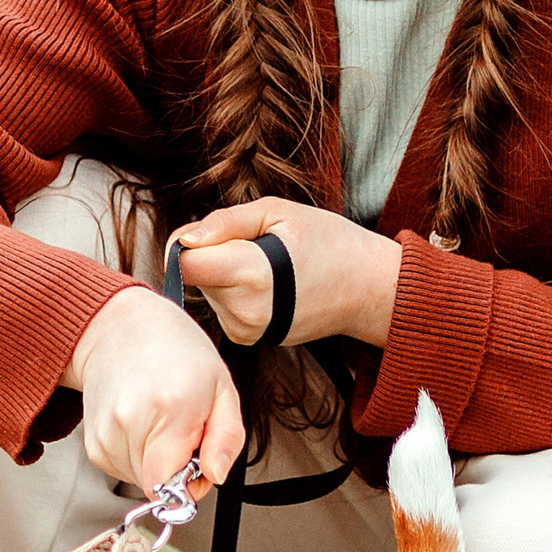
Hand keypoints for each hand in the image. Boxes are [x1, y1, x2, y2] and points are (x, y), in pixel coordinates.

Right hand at [63, 287, 243, 495]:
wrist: (119, 328)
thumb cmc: (175, 352)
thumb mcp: (222, 387)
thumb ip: (227, 438)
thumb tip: (216, 475)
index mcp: (171, 407)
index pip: (170, 485)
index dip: (190, 482)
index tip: (199, 458)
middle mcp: (131, 421)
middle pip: (157, 486)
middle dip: (176, 470)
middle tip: (182, 433)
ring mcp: (106, 433)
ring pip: (139, 480)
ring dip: (156, 463)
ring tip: (160, 423)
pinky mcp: (92, 443)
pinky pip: (122, 470)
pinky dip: (137, 457)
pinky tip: (142, 425)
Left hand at [174, 199, 402, 349]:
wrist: (367, 288)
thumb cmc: (328, 241)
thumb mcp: (280, 212)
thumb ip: (225, 222)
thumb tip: (184, 239)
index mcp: (251, 276)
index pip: (184, 265)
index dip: (185, 243)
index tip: (211, 233)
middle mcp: (244, 312)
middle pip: (194, 276)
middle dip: (211, 254)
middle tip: (254, 244)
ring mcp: (246, 331)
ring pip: (206, 291)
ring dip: (223, 273)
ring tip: (266, 265)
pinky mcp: (247, 339)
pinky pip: (222, 306)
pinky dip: (234, 291)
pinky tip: (267, 285)